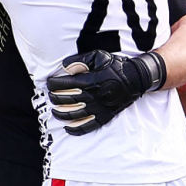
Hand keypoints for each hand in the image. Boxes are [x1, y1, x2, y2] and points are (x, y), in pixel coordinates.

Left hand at [47, 49, 164, 134]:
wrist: (136, 79)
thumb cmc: (116, 66)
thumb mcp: (99, 56)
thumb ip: (81, 60)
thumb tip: (64, 66)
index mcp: (90, 81)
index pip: (65, 84)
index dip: (54, 83)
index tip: (49, 83)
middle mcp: (93, 96)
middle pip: (67, 100)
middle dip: (55, 98)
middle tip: (50, 96)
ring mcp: (99, 108)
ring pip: (74, 115)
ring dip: (61, 114)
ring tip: (55, 111)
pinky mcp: (104, 117)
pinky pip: (88, 126)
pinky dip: (76, 129)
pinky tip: (67, 128)